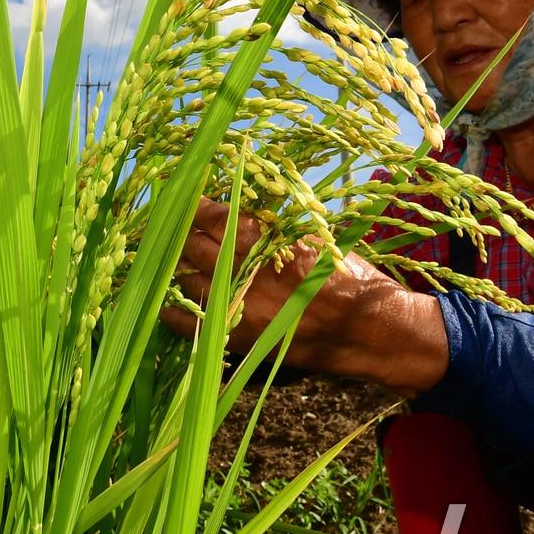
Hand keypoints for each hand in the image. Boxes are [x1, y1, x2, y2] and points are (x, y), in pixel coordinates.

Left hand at [161, 197, 449, 392]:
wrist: (368, 329)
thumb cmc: (348, 277)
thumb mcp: (314, 237)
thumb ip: (275, 226)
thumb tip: (242, 208)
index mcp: (266, 240)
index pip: (216, 216)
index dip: (196, 206)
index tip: (184, 197)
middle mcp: (245, 271)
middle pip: (194, 245)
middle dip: (178, 233)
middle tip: (167, 225)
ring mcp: (238, 305)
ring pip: (188, 279)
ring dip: (177, 266)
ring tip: (167, 257)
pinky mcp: (239, 336)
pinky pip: (191, 323)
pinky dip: (174, 311)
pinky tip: (164, 301)